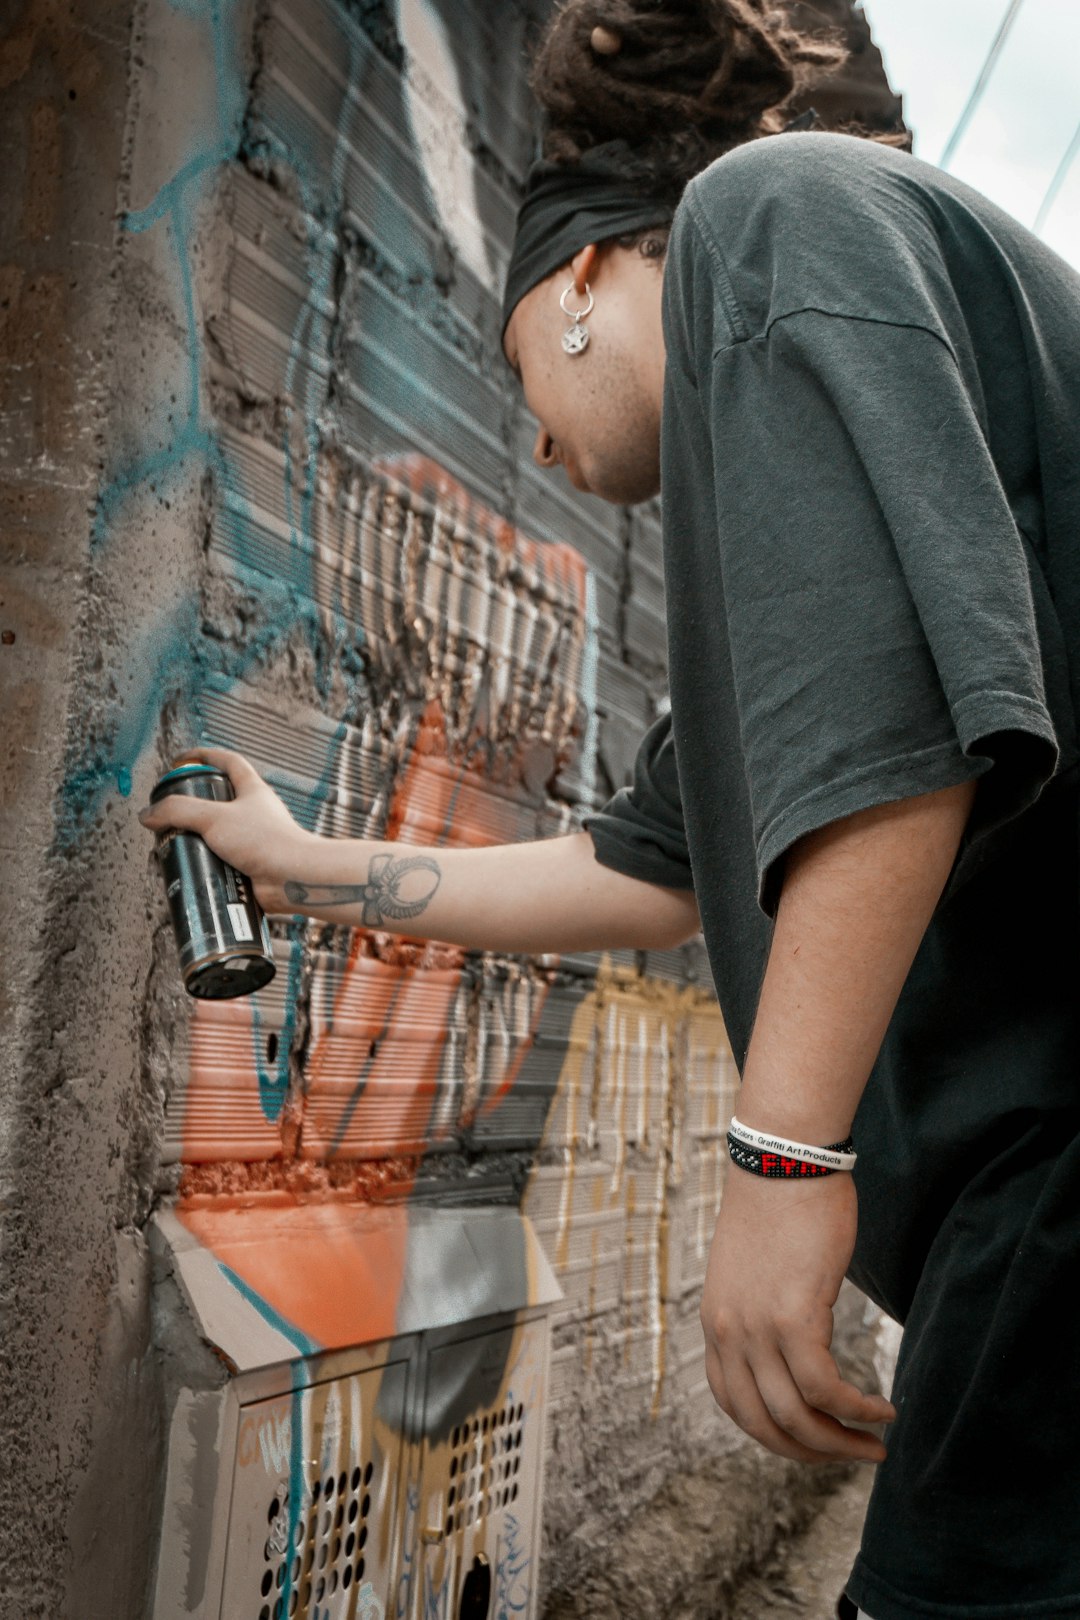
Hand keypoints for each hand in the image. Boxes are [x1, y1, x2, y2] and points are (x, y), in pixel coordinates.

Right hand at [137, 746, 316, 913]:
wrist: (294, 879)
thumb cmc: (269, 843)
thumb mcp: (214, 817)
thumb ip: (178, 812)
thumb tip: (149, 814)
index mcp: (252, 791)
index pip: (228, 762)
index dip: (204, 756)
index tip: (182, 760)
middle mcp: (254, 814)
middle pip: (218, 802)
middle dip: (192, 808)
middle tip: (170, 815)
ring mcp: (253, 841)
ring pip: (217, 836)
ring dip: (196, 842)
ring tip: (175, 848)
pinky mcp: (250, 866)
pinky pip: (222, 864)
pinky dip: (206, 868)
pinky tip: (192, 872)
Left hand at [700, 1167, 895, 1464]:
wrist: (784, 1156)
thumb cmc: (780, 1203)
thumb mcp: (755, 1268)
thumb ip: (763, 1310)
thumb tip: (796, 1342)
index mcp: (715, 1322)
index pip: (733, 1405)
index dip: (775, 1434)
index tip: (812, 1439)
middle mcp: (728, 1331)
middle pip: (763, 1424)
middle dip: (811, 1452)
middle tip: (851, 1456)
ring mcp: (757, 1327)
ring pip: (796, 1416)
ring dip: (840, 1442)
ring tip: (874, 1443)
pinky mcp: (793, 1315)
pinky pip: (825, 1388)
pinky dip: (856, 1410)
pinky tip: (882, 1409)